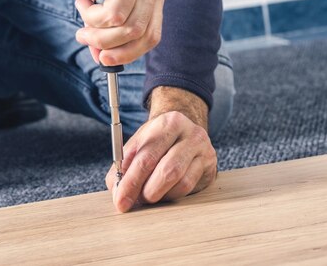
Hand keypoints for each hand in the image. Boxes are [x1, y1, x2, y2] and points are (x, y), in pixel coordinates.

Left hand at [105, 87, 216, 211]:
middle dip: (145, 191)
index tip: (120, 200)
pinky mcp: (209, 166)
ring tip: (147, 195)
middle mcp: (190, 133)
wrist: (185, 131)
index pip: (146, 156)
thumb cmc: (159, 140)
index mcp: (168, 123)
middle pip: (166, 170)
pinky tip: (163, 191)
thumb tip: (117, 190)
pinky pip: (188, 188)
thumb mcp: (139, 143)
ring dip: (158, 194)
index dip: (131, 181)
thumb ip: (124, 164)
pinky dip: (171, 195)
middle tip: (132, 202)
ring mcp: (203, 150)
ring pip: (179, 182)